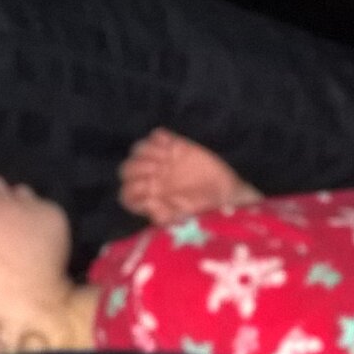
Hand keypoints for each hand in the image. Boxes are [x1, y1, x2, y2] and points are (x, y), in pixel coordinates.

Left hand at [118, 128, 259, 223]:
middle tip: (159, 170)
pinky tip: (173, 147)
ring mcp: (160, 161)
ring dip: (148, 153)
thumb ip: (165, 214)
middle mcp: (149, 179)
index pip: (126, 195)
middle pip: (126, 170)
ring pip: (138, 150)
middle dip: (138, 169)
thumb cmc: (205, 209)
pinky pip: (156, 136)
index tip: (152, 190)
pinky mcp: (174, 147)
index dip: (134, 191)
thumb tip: (149, 203)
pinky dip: (160, 139)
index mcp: (147, 199)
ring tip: (167, 159)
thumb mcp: (186, 218)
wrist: (227, 194)